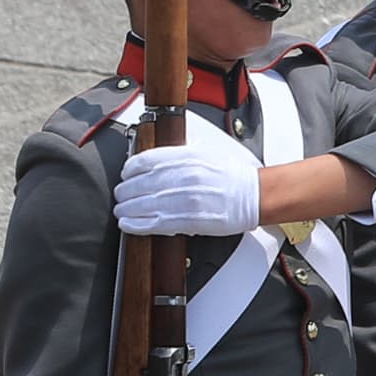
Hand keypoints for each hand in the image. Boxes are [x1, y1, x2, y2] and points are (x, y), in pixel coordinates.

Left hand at [115, 118, 264, 235]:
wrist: (253, 195)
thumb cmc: (233, 176)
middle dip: (125, 191)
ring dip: (126, 208)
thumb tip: (159, 154)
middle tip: (122, 195)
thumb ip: (180, 151)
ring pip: (142, 204)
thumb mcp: (206, 152)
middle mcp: (182, 177)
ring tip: (121, 210)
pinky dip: (136, 224)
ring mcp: (184, 199)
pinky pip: (154, 222)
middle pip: (139, 184)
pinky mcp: (188, 219)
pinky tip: (128, 223)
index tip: (126, 174)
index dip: (129, 169)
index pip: (145, 161)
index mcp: (185, 157)